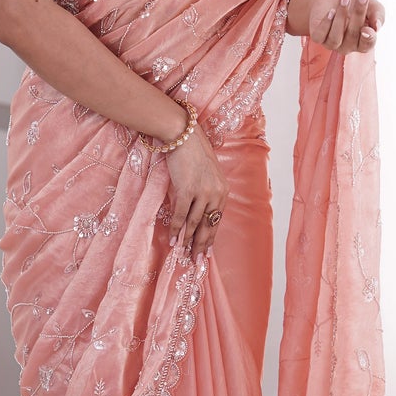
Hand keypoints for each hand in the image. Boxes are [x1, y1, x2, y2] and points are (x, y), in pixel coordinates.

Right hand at [165, 122, 227, 261]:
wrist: (183, 135)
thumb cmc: (192, 153)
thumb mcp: (207, 173)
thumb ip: (206, 192)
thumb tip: (198, 212)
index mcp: (223, 191)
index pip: (217, 220)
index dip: (211, 238)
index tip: (206, 252)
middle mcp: (216, 193)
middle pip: (208, 225)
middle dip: (201, 245)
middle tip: (196, 260)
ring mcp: (202, 192)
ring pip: (195, 223)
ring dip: (187, 240)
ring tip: (182, 253)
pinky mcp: (187, 190)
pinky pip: (182, 215)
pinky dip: (177, 229)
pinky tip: (173, 239)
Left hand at [290, 0, 384, 53]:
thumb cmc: (356, 3)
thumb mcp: (372, 6)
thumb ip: (378, 15)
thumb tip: (377, 27)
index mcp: (362, 42)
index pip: (367, 45)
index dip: (368, 38)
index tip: (368, 28)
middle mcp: (348, 46)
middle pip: (352, 36)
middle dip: (359, 14)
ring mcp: (332, 44)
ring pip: (335, 37)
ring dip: (341, 16)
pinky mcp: (318, 38)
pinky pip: (320, 36)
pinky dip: (326, 23)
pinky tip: (331, 11)